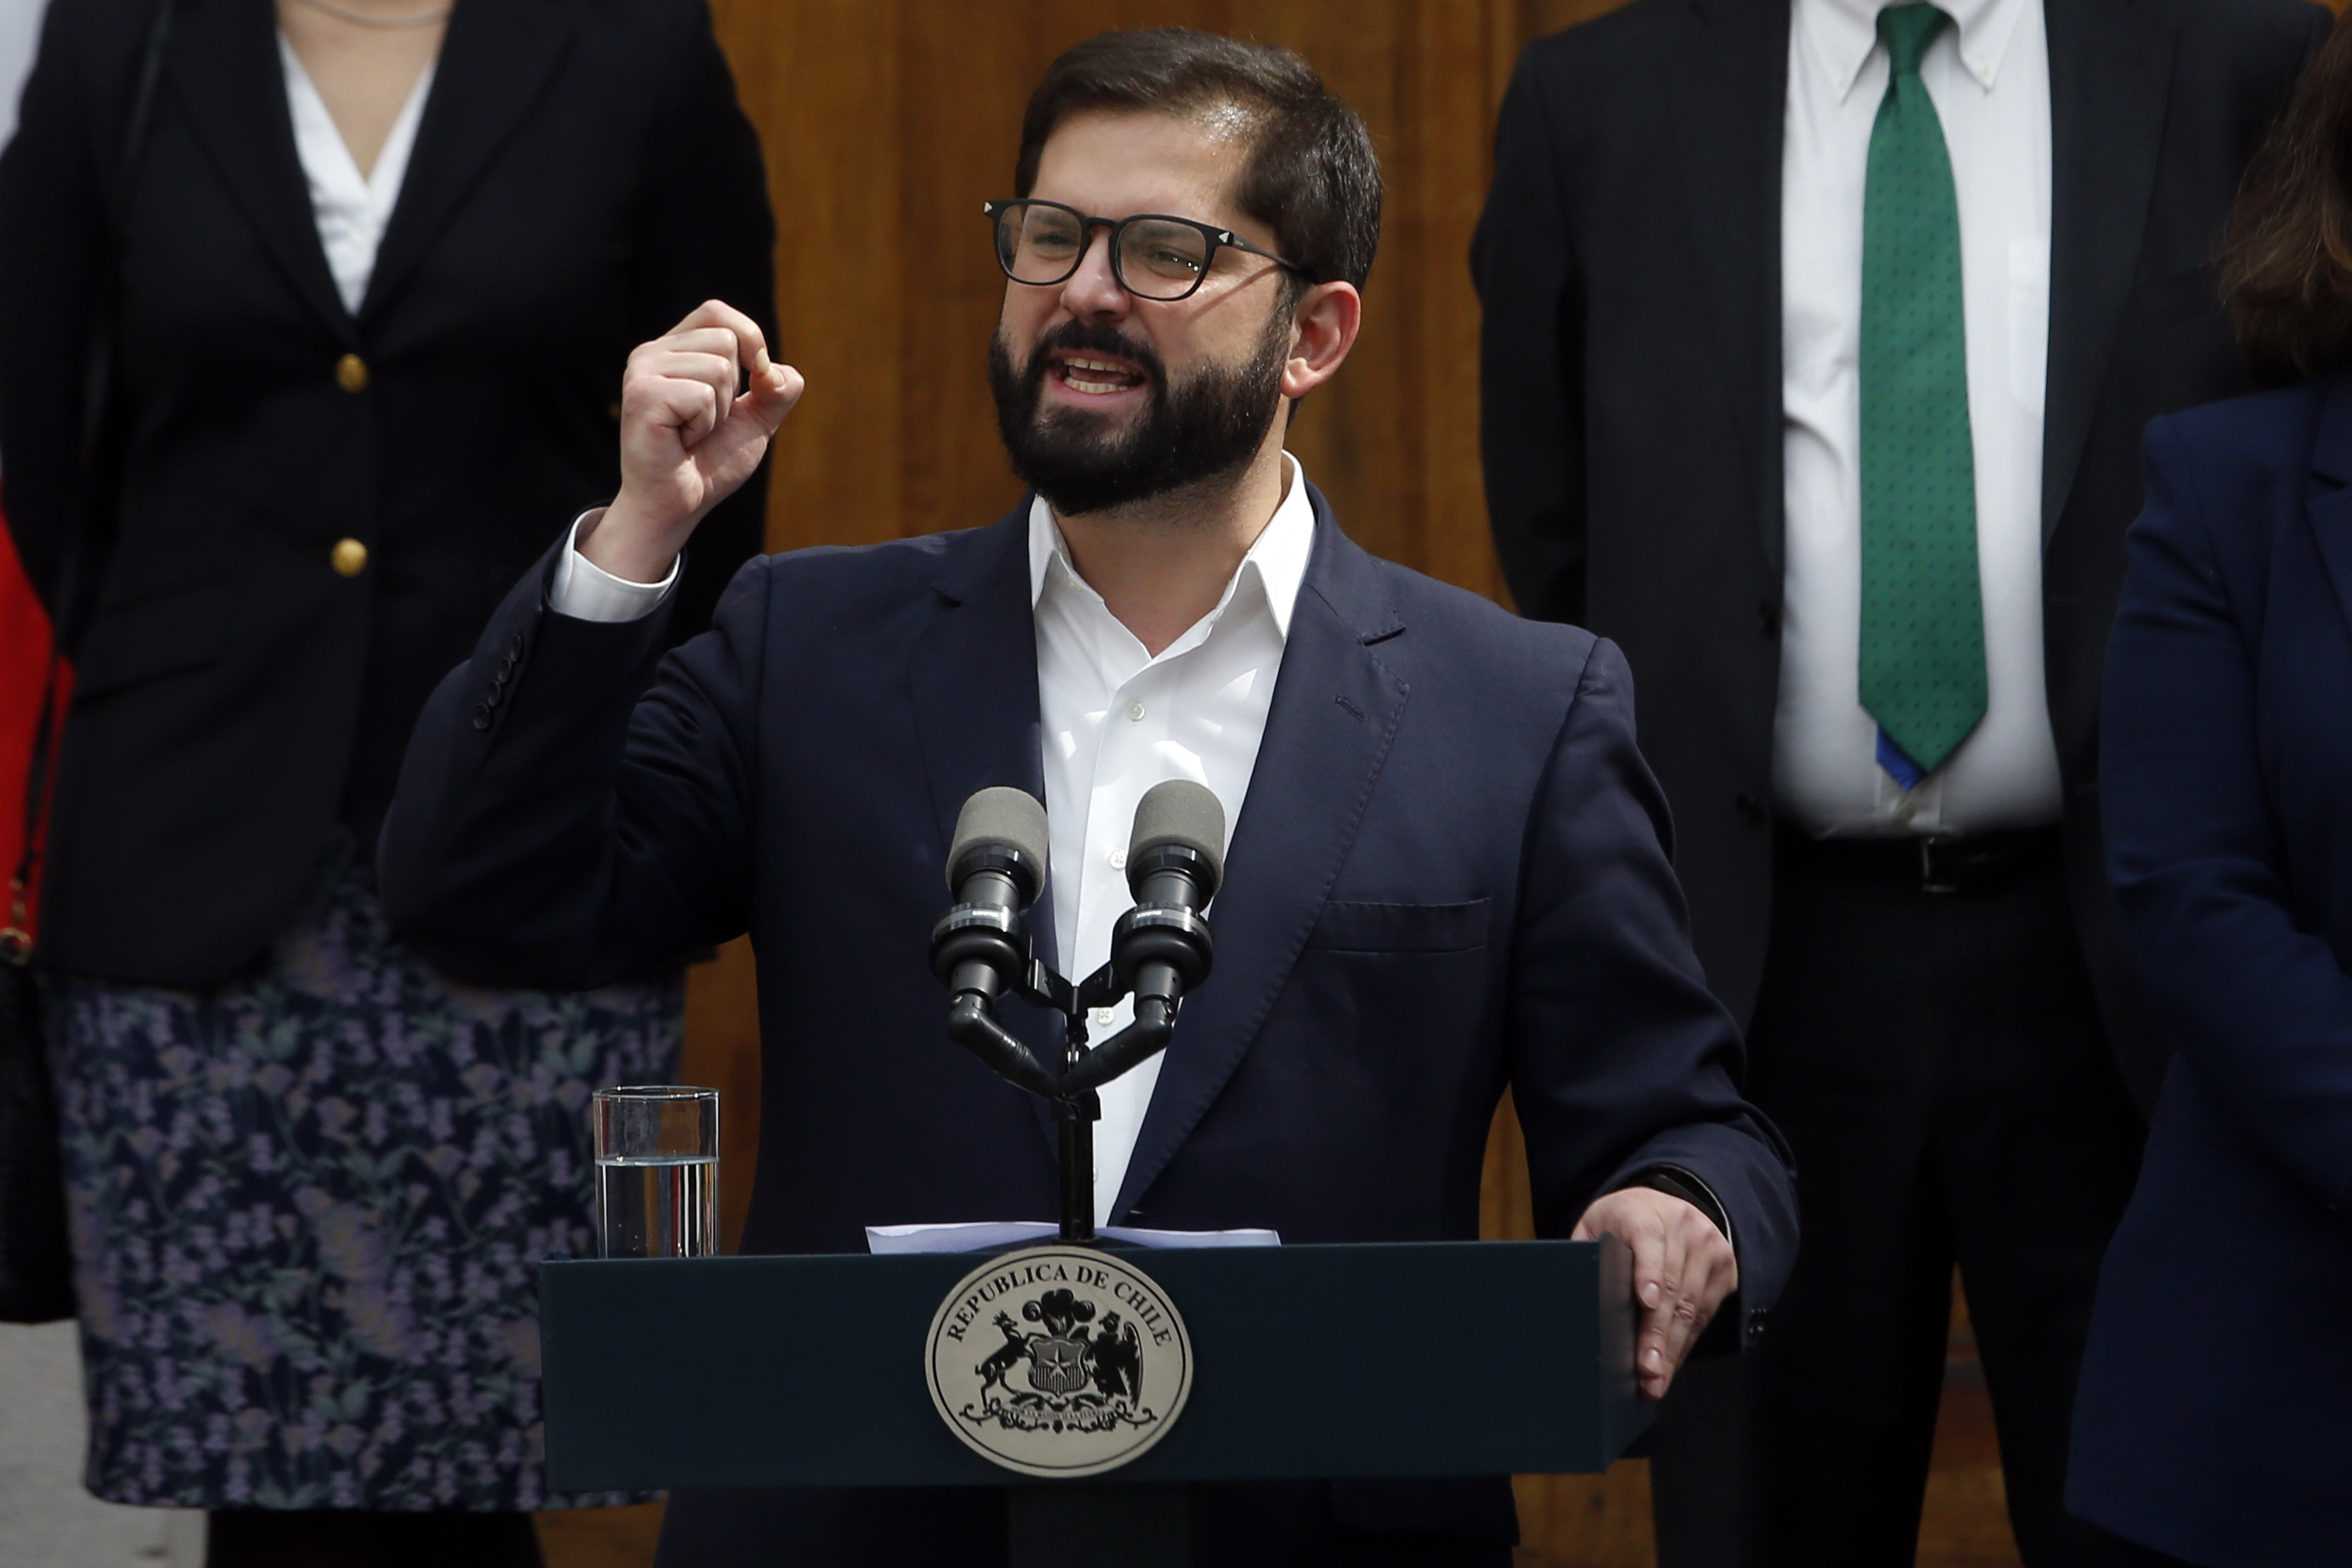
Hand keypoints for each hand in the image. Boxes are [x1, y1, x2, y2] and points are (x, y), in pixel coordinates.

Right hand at [585, 300, 804, 582]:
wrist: (680, 503)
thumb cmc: (710, 461)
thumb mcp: (756, 418)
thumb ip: (778, 388)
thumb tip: (773, 371)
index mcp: (674, 349)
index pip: (717, 312)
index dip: (749, 338)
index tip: (755, 377)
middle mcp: (652, 352)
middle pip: (726, 339)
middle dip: (733, 391)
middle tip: (705, 422)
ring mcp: (642, 370)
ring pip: (719, 367)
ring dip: (718, 412)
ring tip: (692, 432)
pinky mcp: (641, 394)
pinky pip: (703, 394)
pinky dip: (704, 424)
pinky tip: (681, 439)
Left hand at [1572, 1187, 1737, 1399]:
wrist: (1666, 1204)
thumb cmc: (1620, 1223)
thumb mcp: (1595, 1226)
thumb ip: (1585, 1253)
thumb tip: (1571, 1296)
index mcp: (1643, 1212)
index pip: (1647, 1240)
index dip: (1646, 1272)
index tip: (1645, 1301)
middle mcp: (1681, 1226)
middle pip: (1670, 1285)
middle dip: (1657, 1333)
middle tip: (1646, 1369)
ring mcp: (1708, 1246)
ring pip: (1691, 1305)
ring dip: (1672, 1347)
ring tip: (1656, 1379)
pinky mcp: (1724, 1266)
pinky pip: (1706, 1312)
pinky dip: (1686, 1343)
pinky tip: (1671, 1364)